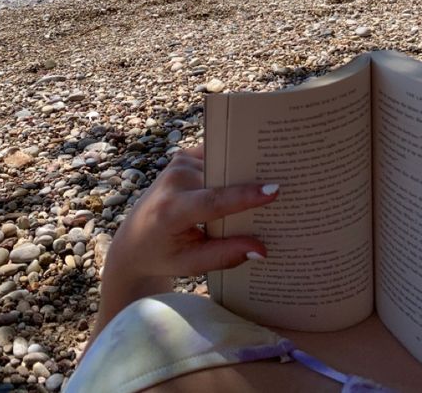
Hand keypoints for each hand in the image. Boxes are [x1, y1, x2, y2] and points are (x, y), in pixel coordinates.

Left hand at [91, 144, 277, 338]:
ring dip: (245, 172)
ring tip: (274, 178)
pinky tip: (252, 173)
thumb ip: (225, 255)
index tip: (274, 190)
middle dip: (253, 180)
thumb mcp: (190, 264)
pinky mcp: (183, 157)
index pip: (213, 200)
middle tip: (288, 182)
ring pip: (223, 165)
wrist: (132, 238)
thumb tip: (263, 249)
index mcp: (171, 210)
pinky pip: (217, 158)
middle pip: (224, 178)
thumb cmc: (162, 255)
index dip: (245, 196)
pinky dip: (233, 167)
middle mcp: (174, 180)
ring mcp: (178, 164)